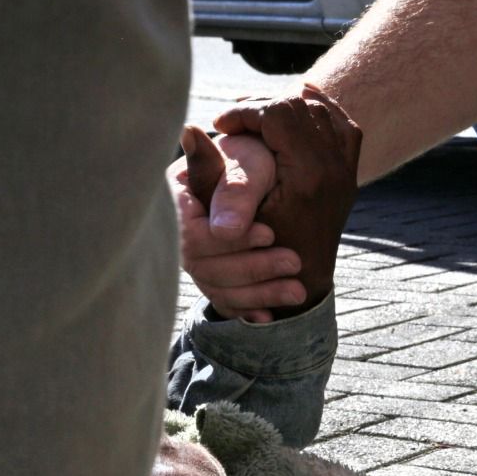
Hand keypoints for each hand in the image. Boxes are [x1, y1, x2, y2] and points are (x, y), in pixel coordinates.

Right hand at [168, 128, 300, 322]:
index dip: (229, 240)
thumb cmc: (257, 159)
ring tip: (298, 290)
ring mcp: (195, 258)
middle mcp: (178, 232)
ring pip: (216, 287)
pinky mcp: (212, 277)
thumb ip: (236, 189)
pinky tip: (269, 317)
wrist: (263, 172)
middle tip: (295, 261)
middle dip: (252, 268)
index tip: (269, 234)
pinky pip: (224, 301)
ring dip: (258, 293)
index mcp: (178, 197)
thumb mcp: (251, 162)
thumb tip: (223, 229)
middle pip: (203, 265)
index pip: (192, 233)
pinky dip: (247, 311)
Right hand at [215, 84, 362, 318]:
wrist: (308, 275)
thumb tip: (187, 130)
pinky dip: (315, 114)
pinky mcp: (350, 170)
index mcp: (305, 175)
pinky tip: (292, 117)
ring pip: (320, 110)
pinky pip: (339, 124)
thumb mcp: (233, 215)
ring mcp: (346, 168)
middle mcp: (332, 167)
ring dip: (288, 105)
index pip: (277, 113)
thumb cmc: (263, 247)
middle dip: (262, 105)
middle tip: (236, 116)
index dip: (244, 112)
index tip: (221, 124)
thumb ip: (211, 173)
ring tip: (258, 115)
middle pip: (298, 105)